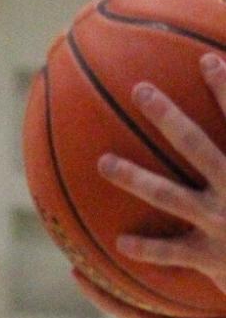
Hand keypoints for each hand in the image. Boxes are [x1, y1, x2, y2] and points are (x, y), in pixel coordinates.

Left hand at [100, 54, 225, 296]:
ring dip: (133, 177)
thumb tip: (225, 77)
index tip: (208, 59)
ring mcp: (220, 225)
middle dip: (168, 117)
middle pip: (196, 146)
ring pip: (168, 195)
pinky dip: (148, 249)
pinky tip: (121, 243)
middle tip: (141, 91)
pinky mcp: (211, 258)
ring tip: (103, 163)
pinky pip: (173, 252)